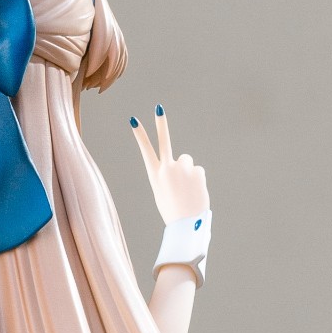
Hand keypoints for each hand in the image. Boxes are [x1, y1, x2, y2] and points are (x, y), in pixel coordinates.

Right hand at [130, 104, 208, 226]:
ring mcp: (182, 168)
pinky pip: (198, 171)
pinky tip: (195, 191)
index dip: (140, 135)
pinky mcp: (196, 170)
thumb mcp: (165, 193)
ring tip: (187, 189)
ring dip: (188, 172)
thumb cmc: (174, 212)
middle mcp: (167, 169)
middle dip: (161, 124)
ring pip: (187, 161)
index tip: (134, 120)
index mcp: (155, 175)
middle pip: (164, 141)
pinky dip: (198, 181)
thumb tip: (182, 166)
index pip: (146, 150)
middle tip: (158, 107)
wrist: (187, 224)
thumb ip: (169, 176)